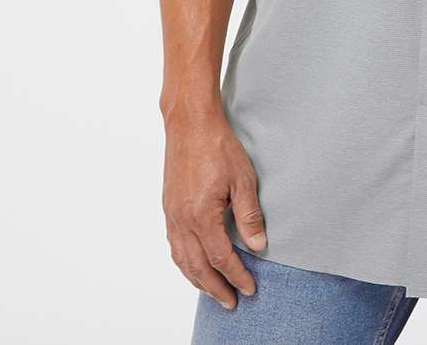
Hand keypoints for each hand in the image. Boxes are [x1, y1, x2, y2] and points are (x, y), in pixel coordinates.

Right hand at [161, 109, 267, 310]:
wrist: (190, 123)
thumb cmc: (218, 146)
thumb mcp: (243, 178)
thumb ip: (249, 215)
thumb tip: (258, 246)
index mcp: (201, 216)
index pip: (221, 258)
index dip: (236, 276)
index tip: (250, 288)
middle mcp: (182, 220)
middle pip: (198, 267)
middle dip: (216, 288)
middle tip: (232, 302)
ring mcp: (172, 215)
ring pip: (181, 259)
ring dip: (197, 280)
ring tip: (213, 291)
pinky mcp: (168, 207)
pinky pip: (174, 245)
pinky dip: (184, 262)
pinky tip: (193, 264)